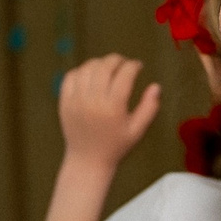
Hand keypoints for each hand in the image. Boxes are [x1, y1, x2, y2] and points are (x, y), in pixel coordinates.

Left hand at [57, 54, 161, 171]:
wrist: (87, 161)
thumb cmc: (116, 146)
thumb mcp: (137, 130)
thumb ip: (149, 108)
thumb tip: (156, 86)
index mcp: (113, 108)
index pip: (124, 75)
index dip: (133, 66)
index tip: (138, 66)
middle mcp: (93, 101)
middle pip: (104, 66)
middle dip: (117, 59)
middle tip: (124, 63)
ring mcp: (76, 100)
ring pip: (87, 68)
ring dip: (100, 63)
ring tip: (108, 68)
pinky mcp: (64, 102)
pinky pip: (70, 76)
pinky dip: (82, 70)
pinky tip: (91, 75)